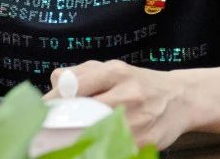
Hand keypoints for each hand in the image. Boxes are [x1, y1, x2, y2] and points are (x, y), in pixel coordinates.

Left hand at [47, 61, 188, 148]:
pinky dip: (97, 150)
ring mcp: (137, 120)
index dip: (52, 100)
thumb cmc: (140, 84)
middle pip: (82, 111)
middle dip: (60, 125)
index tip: (39, 112)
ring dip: (75, 142)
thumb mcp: (114, 69)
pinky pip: (112, 149)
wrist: (180, 99)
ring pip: (95, 134)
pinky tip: (87, 149)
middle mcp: (127, 94)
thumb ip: (82, 73)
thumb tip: (55, 81)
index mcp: (116, 72)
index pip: (75, 83)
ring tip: (60, 145)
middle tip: (42, 135)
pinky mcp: (144, 143)